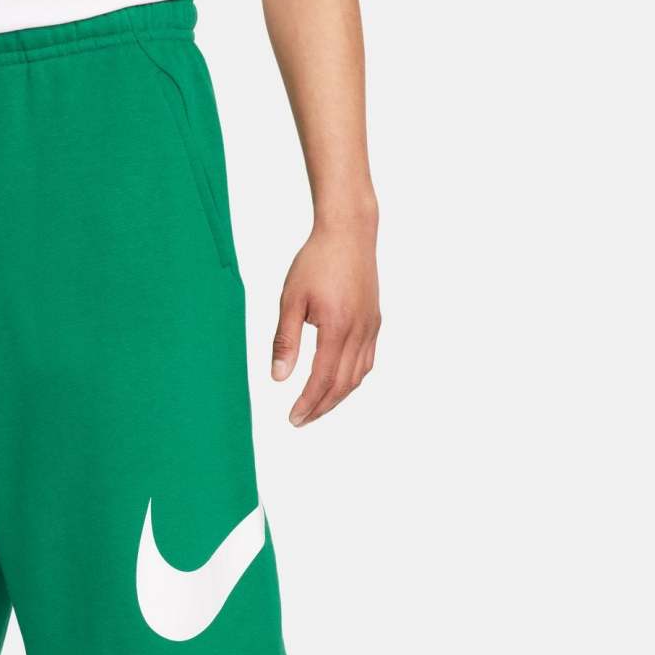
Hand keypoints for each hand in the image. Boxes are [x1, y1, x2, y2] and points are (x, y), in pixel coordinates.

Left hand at [271, 222, 380, 426]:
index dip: (307, 403)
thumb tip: (278, 377)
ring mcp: (371, 327)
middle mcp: (359, 331)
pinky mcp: (375, 321)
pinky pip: (366, 361)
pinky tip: (337, 383)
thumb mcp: (291, 300)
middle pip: (342, 384)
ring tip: (316, 408)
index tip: (293, 418)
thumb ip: (285, 340)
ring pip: (357, 376)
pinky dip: (351, 379)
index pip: (322, 378)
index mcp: (337, 327)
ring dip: (337, 397)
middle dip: (321, 407)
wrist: (349, 233)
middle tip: (300, 421)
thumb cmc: (316, 261)